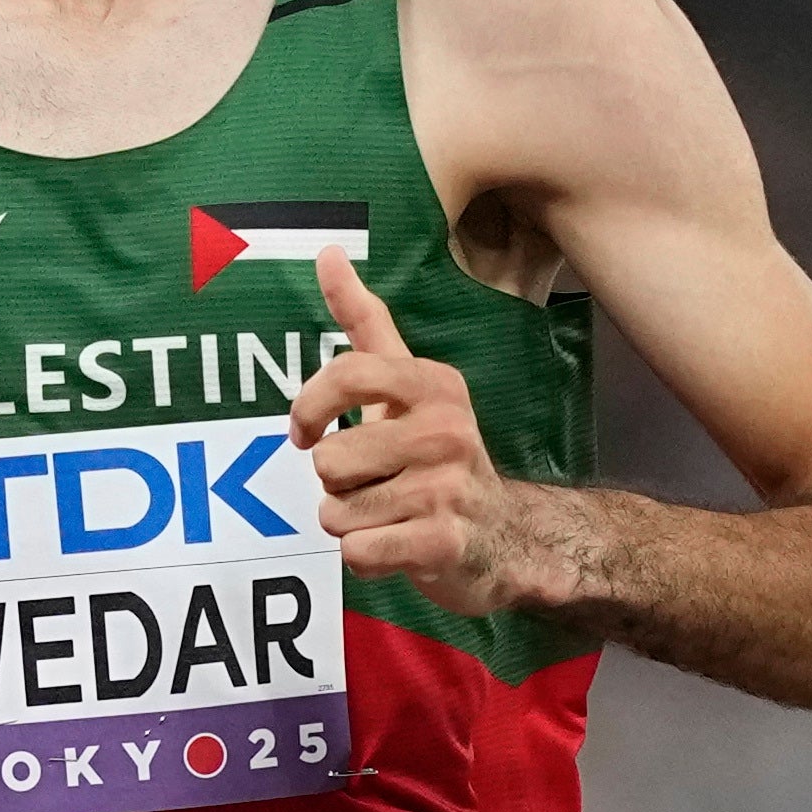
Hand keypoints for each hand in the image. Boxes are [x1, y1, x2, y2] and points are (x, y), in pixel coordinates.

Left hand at [288, 266, 587, 619]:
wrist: (507, 538)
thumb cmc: (439, 458)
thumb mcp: (410, 386)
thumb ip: (366, 321)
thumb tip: (327, 252)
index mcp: (435, 385)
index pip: (349, 373)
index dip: (310, 407)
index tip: (304, 434)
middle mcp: (448, 430)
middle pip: (330, 461)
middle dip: (339, 485)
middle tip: (380, 485)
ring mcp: (449, 488)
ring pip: (337, 513)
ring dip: (352, 523)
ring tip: (393, 515)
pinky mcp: (444, 543)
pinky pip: (358, 552)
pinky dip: (366, 558)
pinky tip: (400, 546)